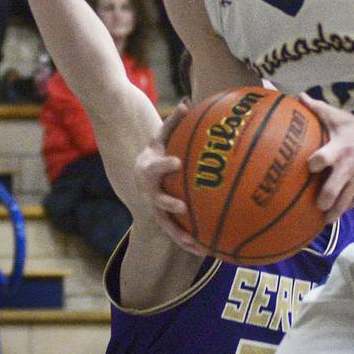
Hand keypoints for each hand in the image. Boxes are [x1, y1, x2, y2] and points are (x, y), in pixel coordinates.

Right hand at [134, 101, 207, 255]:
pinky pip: (178, 234)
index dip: (163, 165)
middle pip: (156, 201)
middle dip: (168, 204)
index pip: (154, 167)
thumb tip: (188, 101)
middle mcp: (149, 192)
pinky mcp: (165, 221)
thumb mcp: (162, 135)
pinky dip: (191, 243)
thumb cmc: (159, 150)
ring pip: (167, 225)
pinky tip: (210, 252)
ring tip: (197, 244)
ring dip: (180, 236)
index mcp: (148, 169)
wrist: (142, 173)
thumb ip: (174, 121)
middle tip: (182, 207)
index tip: (176, 162)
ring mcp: (156, 209)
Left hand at [301, 95, 353, 220]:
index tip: (308, 168)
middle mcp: (348, 167)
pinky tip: (334, 215)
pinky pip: (352, 204)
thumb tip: (299, 96)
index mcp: (339, 149)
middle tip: (314, 204)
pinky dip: (343, 210)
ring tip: (322, 217)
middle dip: (321, 201)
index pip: (320, 160)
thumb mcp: (341, 118)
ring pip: (342, 204)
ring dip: (331, 213)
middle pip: (330, 191)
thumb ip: (318, 109)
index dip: (312, 165)